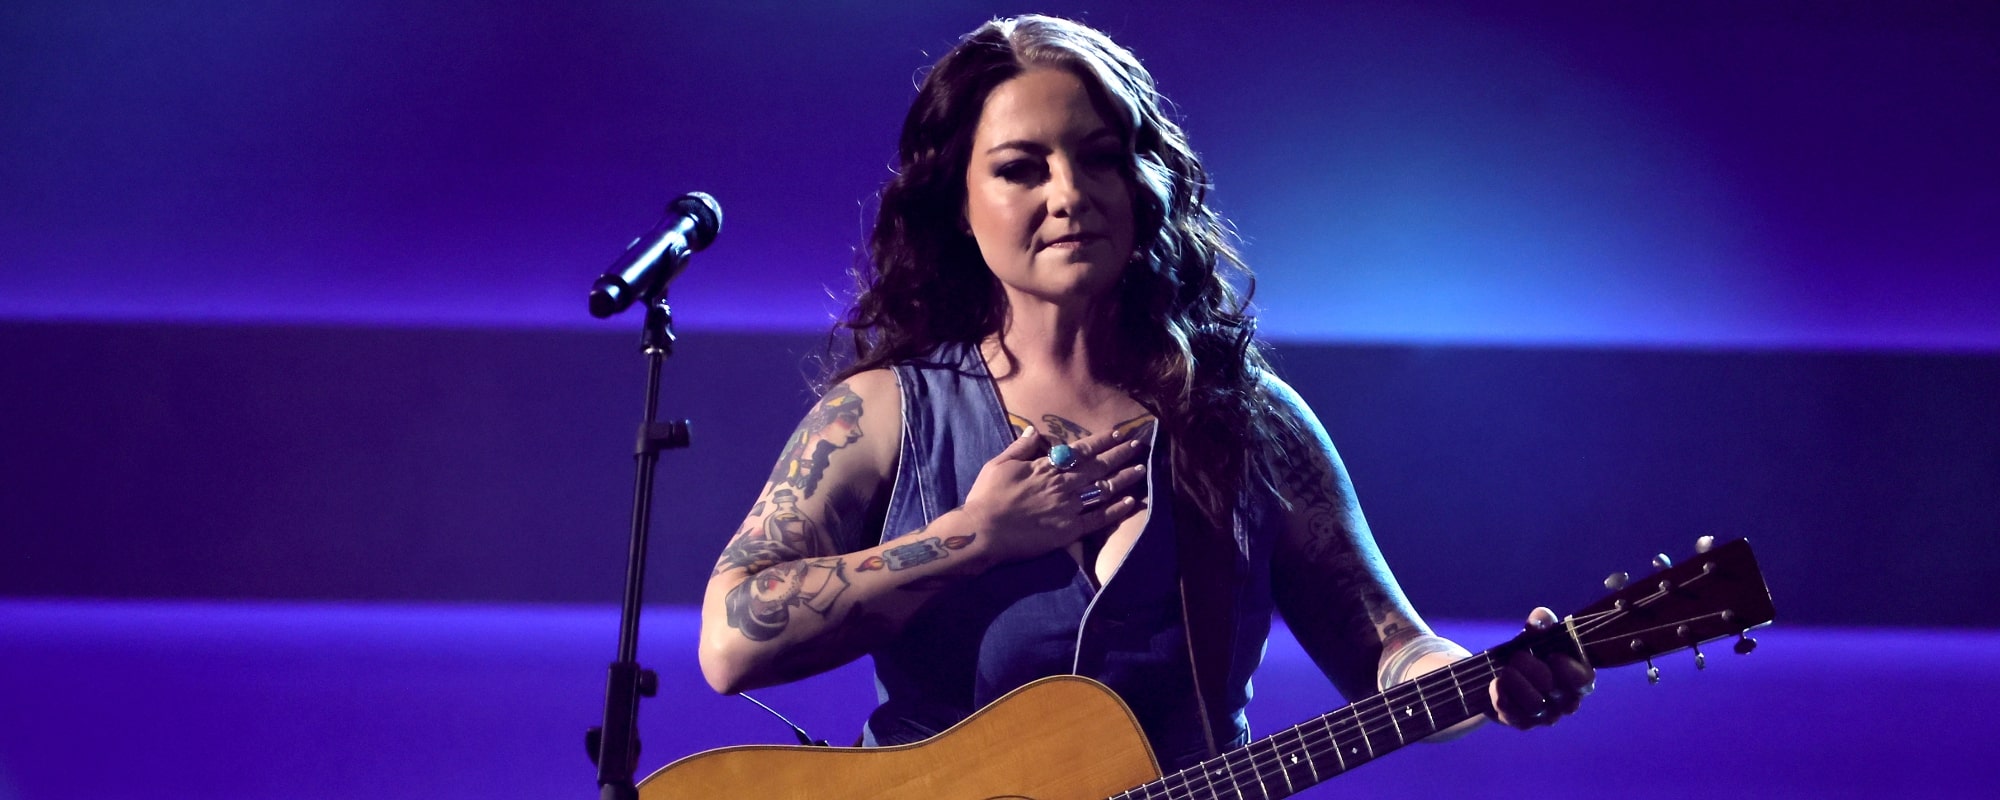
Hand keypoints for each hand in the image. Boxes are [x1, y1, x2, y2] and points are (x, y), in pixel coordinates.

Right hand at [961, 427, 1149, 562]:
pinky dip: (1115, 510)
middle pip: (1098, 467)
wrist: (982, 532)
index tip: (1118, 432)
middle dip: (1120, 454)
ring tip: (1142, 468)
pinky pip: (1098, 519)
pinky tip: (1131, 502)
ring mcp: (1068, 508)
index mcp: (1046, 467)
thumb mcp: (998, 464)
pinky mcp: (1068, 530)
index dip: (1101, 441)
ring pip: (1103, 490)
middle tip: (1138, 445)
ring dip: (1124, 478)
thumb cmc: (986, 497)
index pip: (1080, 450)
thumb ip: (1020, 447)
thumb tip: (1034, 431)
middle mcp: (1062, 485)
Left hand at [1487, 607, 1595, 728]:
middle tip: (1518, 657)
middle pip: (1555, 691)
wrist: (1503, 672)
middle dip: (1532, 669)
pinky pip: (1513, 715)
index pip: (1584, 682)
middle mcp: (1566, 701)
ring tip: (1505, 670)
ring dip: (1516, 683)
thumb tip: (1537, 624)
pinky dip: (1501, 696)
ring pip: (1535, 706)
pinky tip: (1495, 683)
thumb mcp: (1537, 633)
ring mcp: (1545, 716)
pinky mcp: (1522, 723)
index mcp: (1578, 678)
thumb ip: (1542, 622)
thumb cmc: (1531, 651)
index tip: (1552, 656)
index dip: (1568, 670)